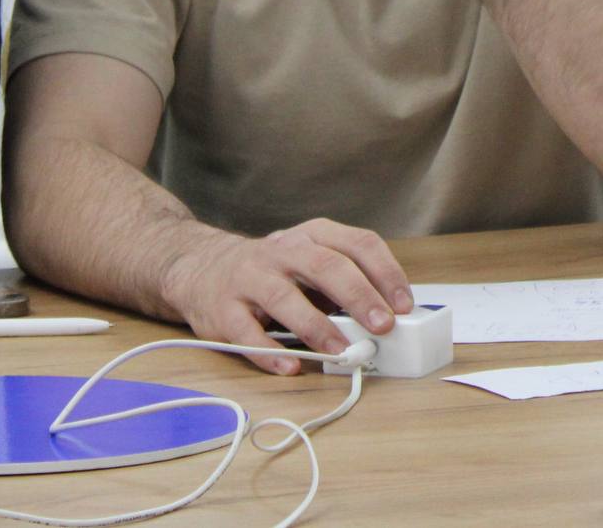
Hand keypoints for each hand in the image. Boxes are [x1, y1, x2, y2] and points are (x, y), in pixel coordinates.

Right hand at [160, 218, 415, 375]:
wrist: (199, 267)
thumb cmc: (271, 271)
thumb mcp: (308, 261)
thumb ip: (342, 283)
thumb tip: (386, 319)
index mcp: (312, 235)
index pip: (357, 243)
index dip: (385, 273)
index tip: (404, 304)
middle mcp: (281, 250)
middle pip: (324, 265)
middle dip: (358, 296)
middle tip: (382, 326)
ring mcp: (248, 277)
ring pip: (284, 297)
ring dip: (317, 327)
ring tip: (342, 352)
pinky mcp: (222, 309)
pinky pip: (248, 333)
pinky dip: (271, 353)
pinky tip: (292, 367)